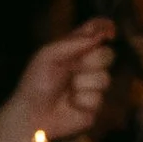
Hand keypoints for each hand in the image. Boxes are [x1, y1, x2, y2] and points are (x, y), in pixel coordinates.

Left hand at [0, 16, 114, 141]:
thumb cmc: (36, 82)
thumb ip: (73, 42)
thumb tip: (99, 34)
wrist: (32, 113)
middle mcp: (87, 67)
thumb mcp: (49, 55)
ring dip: (83, 83)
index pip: (96, 33)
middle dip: (92, 61)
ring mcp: (92, 88)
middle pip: (108, 55)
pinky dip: (80, 101)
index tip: (110, 31)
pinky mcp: (93, 108)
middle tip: (73, 68)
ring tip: (67, 91)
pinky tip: (70, 105)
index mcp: (76, 50)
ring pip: (105, 79)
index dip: (105, 28)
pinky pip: (98, 100)